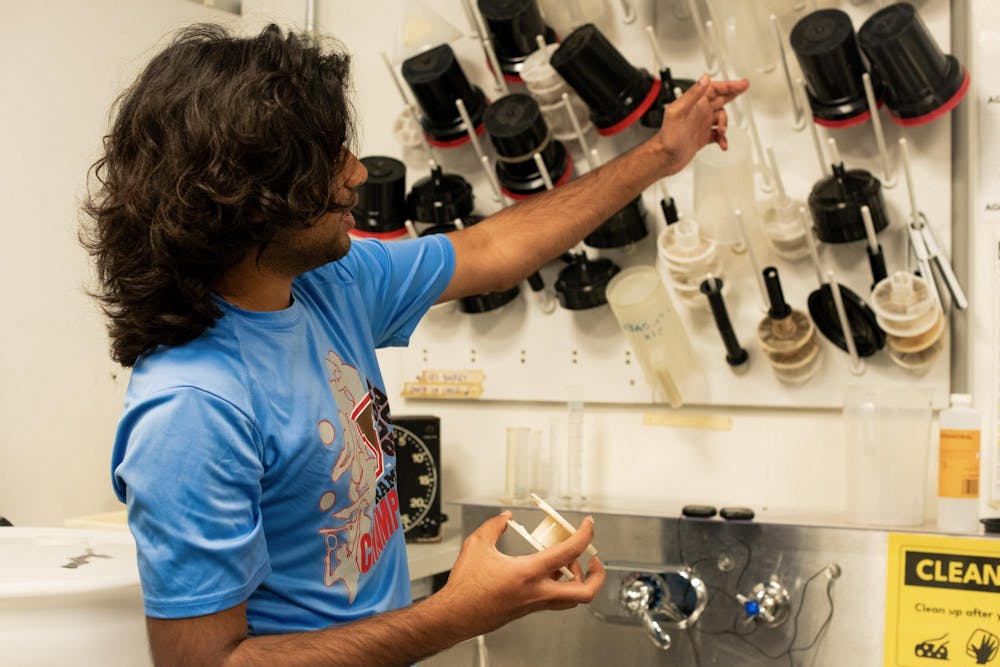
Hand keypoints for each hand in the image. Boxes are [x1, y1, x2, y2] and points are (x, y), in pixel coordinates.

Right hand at [434, 511, 605, 637]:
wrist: (455, 615)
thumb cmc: (465, 587)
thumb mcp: (477, 545)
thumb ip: (494, 526)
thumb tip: (505, 518)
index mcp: (528, 573)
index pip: (569, 553)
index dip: (585, 535)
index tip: (588, 525)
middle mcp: (537, 593)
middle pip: (584, 592)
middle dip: (597, 576)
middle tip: (594, 560)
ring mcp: (534, 604)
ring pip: (571, 599)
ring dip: (578, 580)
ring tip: (568, 562)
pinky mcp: (528, 610)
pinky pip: (555, 600)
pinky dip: (561, 586)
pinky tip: (548, 572)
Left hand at [656, 75, 749, 174]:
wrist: (664, 158)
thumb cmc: (667, 138)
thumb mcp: (679, 113)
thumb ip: (692, 95)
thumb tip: (704, 79)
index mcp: (694, 104)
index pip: (714, 89)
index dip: (728, 85)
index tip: (741, 84)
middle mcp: (698, 112)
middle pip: (720, 99)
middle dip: (732, 94)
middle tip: (744, 88)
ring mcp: (701, 125)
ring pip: (721, 118)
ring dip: (725, 124)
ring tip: (721, 131)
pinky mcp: (702, 137)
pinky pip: (718, 135)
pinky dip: (723, 139)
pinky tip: (722, 144)